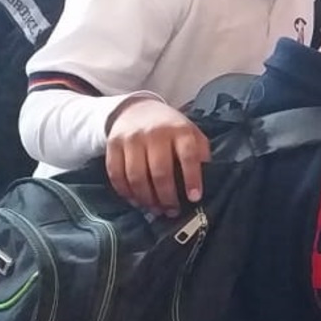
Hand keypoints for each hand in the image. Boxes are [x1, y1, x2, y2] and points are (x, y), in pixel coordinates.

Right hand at [106, 99, 210, 213]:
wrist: (137, 109)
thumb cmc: (170, 128)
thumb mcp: (191, 133)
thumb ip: (200, 153)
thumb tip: (207, 179)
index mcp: (179, 130)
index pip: (188, 156)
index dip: (192, 179)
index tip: (194, 198)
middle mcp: (155, 133)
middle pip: (160, 172)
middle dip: (167, 197)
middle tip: (172, 211)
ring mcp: (132, 139)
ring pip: (136, 177)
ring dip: (146, 199)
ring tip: (155, 209)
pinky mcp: (113, 145)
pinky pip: (116, 174)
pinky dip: (126, 192)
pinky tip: (136, 201)